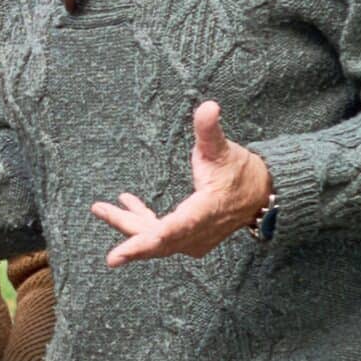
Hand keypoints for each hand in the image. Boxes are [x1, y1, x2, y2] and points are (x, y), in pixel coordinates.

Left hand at [92, 101, 273, 264]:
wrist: (260, 193)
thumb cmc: (239, 171)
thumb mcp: (224, 149)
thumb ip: (210, 131)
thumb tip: (208, 106)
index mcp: (206, 211)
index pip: (176, 229)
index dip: (149, 241)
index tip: (121, 254)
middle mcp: (199, 232)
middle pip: (158, 240)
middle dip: (130, 238)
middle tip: (105, 232)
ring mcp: (193, 239)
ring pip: (154, 239)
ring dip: (127, 224)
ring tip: (101, 207)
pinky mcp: (188, 238)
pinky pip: (159, 236)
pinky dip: (141, 223)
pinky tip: (127, 203)